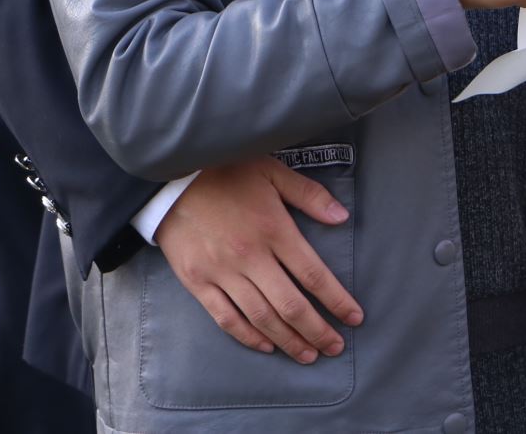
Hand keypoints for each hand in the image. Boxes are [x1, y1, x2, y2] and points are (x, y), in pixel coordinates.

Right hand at [155, 158, 363, 363]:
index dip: (337, 300)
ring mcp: (222, 272)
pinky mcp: (198, 282)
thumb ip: (309, 195)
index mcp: (273, 228)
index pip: (313, 274)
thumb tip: (342, 217)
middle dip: (318, 330)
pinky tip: (267, 345)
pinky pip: (226, 318)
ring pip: (262, 317)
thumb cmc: (226, 171)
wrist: (171, 178)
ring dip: (289, 340)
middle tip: (335, 347)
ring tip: (308, 354)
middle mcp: (250, 256)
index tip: (354, 317)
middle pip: (291, 305)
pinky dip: (249, 336)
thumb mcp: (272, 171)